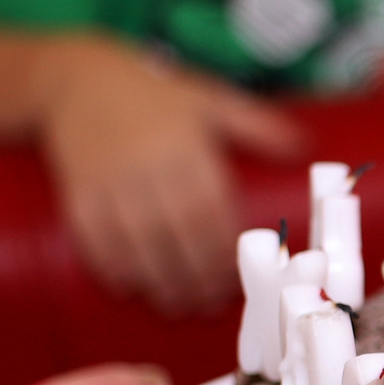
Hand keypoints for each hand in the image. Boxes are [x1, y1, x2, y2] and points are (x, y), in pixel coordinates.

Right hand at [34, 36, 303, 312]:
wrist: (76, 78)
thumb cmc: (155, 94)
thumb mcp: (210, 100)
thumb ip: (257, 125)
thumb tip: (306, 148)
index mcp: (186, 146)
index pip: (210, 209)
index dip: (224, 249)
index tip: (238, 278)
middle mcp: (147, 166)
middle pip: (176, 234)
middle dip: (195, 276)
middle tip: (210, 304)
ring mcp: (108, 180)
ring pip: (136, 242)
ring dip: (158, 281)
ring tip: (177, 306)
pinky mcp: (76, 190)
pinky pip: (92, 236)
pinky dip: (111, 266)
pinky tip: (130, 288)